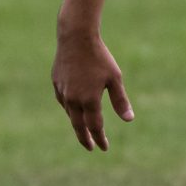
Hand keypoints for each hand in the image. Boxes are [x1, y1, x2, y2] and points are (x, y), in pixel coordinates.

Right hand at [52, 31, 134, 151]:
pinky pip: (63, 102)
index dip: (100, 138)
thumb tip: (129, 120)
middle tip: (90, 147)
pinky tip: (73, 109)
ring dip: (77, 123)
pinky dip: (70, 109)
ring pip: (70, 114)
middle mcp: (73, 99)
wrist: (75, 37)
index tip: (104, 147)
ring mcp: (63, 91)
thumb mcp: (115, 78)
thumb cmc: (99, 57)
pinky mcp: (56, 83)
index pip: (95, 126)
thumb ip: (120, 101)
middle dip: (85, 138)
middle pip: (79, 126)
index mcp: (89, 100)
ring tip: (83, 129)